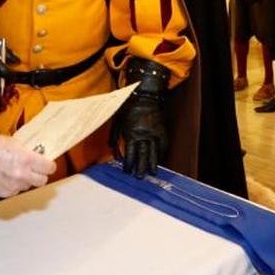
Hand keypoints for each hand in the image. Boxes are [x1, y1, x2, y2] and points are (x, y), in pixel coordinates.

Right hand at [0, 135, 54, 197]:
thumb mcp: (13, 143)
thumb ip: (26, 150)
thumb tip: (35, 153)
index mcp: (27, 159)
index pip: (49, 167)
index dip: (49, 165)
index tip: (48, 164)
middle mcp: (23, 175)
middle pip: (42, 181)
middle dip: (40, 175)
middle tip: (36, 169)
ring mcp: (14, 186)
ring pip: (28, 186)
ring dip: (26, 181)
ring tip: (17, 172)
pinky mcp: (5, 193)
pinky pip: (15, 191)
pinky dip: (14, 186)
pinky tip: (7, 177)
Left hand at [110, 58, 170, 176]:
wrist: (144, 96)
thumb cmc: (128, 108)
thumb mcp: (117, 120)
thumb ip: (114, 135)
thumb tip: (111, 148)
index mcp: (132, 133)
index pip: (130, 152)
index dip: (129, 163)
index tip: (127, 171)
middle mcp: (144, 134)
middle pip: (143, 154)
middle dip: (141, 167)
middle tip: (140, 178)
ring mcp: (154, 132)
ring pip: (155, 151)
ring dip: (153, 163)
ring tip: (153, 173)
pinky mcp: (162, 130)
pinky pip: (163, 144)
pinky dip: (162, 152)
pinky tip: (160, 159)